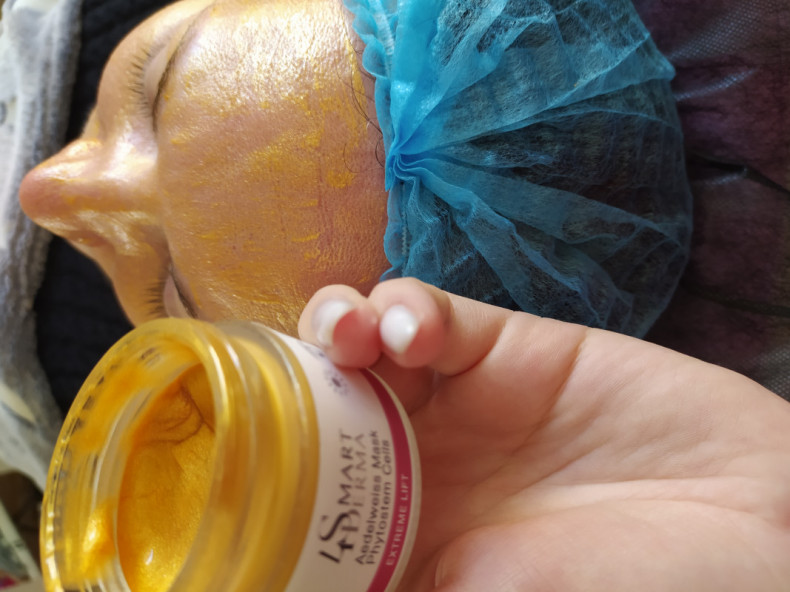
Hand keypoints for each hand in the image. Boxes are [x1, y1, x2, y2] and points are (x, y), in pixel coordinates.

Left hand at [298, 278, 789, 591]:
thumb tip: (303, 576)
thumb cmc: (637, 590)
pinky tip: (418, 330)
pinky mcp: (510, 346)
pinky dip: (408, 308)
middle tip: (274, 389)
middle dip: (288, 387)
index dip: (259, 473)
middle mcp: (419, 463)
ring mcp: (460, 400)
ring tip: (342, 336)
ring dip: (333, 328)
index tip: (223, 464)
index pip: (302, 495)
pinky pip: (432, 309)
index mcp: (401, 536)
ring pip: (361, 343)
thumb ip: (409, 580)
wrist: (758, 529)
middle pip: (318, 406)